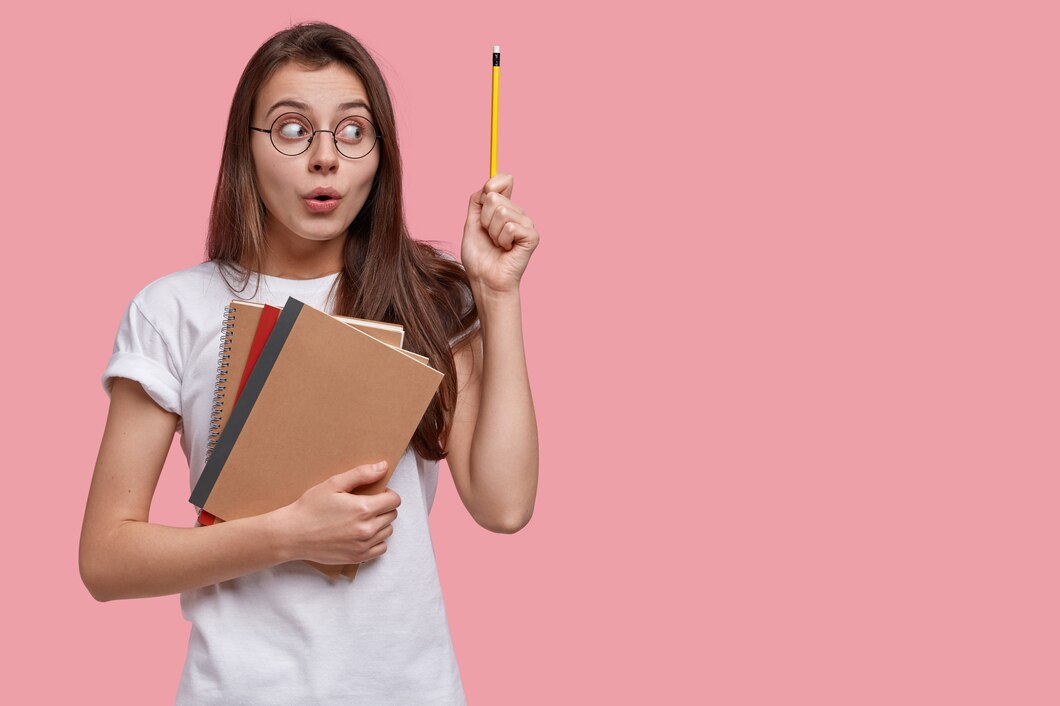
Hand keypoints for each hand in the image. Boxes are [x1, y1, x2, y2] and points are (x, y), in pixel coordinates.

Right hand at [271, 461, 399, 564]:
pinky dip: (376, 541)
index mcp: (364, 509)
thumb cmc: (310, 507)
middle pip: (392, 515)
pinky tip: (362, 533)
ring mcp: (363, 546)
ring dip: (380, 523)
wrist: (293, 534)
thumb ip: (361, 474)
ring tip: (362, 519)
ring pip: (387, 531)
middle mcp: (367, 529)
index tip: (376, 493)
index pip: (394, 500)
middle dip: (383, 507)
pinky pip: (381, 548)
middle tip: (365, 505)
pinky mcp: (358, 557)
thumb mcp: (333, 484)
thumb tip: (383, 466)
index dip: (387, 494)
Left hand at [462, 173, 539, 293]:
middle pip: (494, 197)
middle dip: (484, 219)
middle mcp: (519, 213)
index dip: (490, 187)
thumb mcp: (472, 222)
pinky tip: (506, 249)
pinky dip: (502, 240)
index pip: (503, 180)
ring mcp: (527, 224)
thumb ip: (478, 199)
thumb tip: (492, 182)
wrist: (484, 279)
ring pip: (501, 212)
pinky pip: (510, 226)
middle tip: (489, 236)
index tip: (483, 204)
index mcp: (506, 207)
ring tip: (497, 244)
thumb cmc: (479, 256)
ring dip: (493, 232)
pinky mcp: (532, 236)